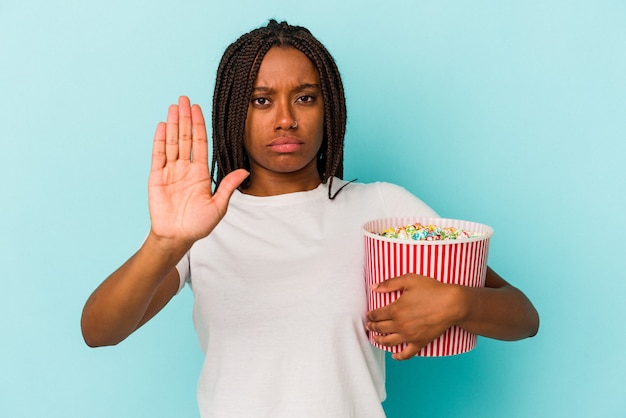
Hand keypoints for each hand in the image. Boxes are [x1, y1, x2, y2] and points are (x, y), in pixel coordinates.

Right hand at [148, 96, 247, 244]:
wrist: (177, 237)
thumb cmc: (198, 225)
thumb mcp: (218, 206)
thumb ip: (228, 187)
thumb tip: (245, 172)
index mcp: (201, 173)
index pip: (200, 143)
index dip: (199, 126)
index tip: (199, 109)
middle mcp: (185, 168)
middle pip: (185, 137)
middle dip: (185, 118)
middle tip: (185, 98)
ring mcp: (170, 171)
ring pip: (172, 142)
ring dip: (172, 124)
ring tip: (174, 106)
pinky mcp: (156, 177)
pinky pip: (158, 155)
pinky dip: (159, 140)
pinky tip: (161, 126)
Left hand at [366, 274, 465, 359]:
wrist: (452, 304)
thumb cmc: (432, 290)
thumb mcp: (409, 280)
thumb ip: (389, 283)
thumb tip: (373, 287)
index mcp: (395, 310)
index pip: (376, 315)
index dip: (370, 315)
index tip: (368, 315)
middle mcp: (399, 325)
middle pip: (380, 328)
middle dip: (372, 327)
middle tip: (369, 326)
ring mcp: (409, 336)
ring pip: (388, 342)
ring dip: (379, 340)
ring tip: (376, 338)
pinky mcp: (419, 343)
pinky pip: (406, 354)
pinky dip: (398, 356)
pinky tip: (394, 355)